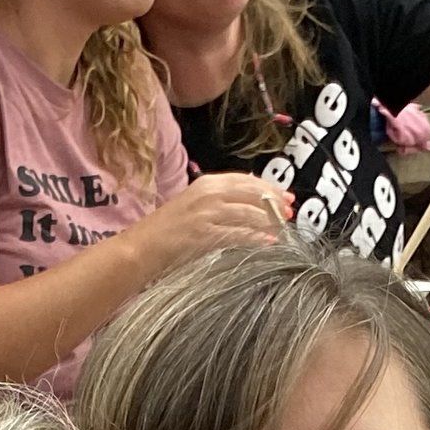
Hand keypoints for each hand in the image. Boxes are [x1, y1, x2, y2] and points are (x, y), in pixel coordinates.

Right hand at [143, 171, 296, 268]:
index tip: (285, 196)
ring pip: (248, 213)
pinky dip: (255, 238)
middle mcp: (208, 193)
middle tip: (289, 212)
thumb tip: (249, 208)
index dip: (268, 188)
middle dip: (273, 202)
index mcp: (206, 183)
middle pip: (251, 193)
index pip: (245, 180)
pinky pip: (237, 234)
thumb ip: (219, 204)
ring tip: (283, 229)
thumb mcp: (194, 208)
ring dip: (269, 221)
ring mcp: (206, 213)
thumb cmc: (166, 233)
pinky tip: (269, 243)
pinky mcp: (204, 234)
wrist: (140, 249)